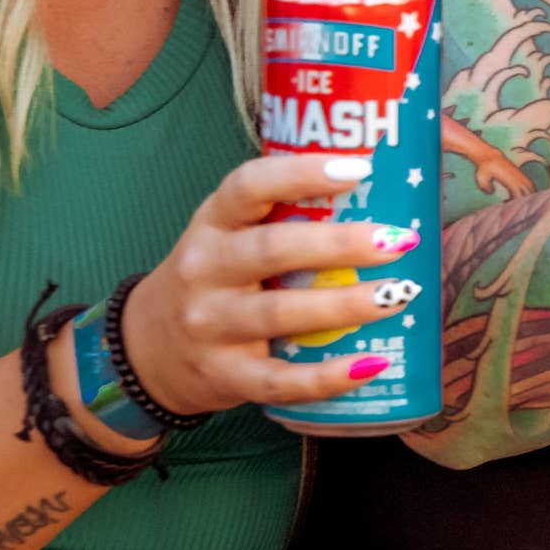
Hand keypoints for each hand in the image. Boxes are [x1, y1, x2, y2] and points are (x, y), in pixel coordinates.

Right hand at [118, 151, 436, 418]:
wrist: (150, 348)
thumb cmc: (216, 276)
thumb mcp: (230, 233)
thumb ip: (285, 212)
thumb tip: (386, 187)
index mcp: (213, 223)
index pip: (249, 186)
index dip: (302, 173)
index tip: (360, 168)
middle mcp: (204, 270)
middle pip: (272, 250)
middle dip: (341, 244)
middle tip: (400, 241)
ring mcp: (210, 326)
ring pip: (281, 314)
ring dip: (346, 305)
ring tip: (400, 295)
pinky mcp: (223, 375)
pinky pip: (280, 380)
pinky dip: (328, 377)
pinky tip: (373, 364)